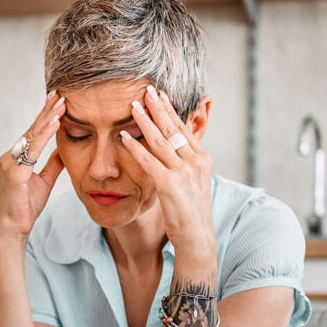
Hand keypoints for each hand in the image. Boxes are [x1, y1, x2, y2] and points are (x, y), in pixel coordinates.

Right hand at [0, 92, 67, 241]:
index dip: (46, 116)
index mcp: (16, 158)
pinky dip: (44, 135)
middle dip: (47, 110)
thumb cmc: (26, 206)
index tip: (59, 100)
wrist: (14, 228)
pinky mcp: (14, 173)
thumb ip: (52, 164)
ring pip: (32, 136)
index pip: (34, 133)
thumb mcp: (44, 181)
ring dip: (48, 118)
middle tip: (60, 92)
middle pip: (32, 129)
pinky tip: (56, 123)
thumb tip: (63, 149)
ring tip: (61, 103)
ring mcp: (10, 164)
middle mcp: (10, 156)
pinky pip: (32, 151)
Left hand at [118, 86, 215, 258]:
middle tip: (146, 90)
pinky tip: (123, 136)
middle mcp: (195, 162)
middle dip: (158, 107)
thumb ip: (184, 163)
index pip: (184, 128)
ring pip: (160, 140)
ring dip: (145, 121)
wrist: (196, 237)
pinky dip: (135, 146)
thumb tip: (173, 146)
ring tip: (132, 106)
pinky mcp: (169, 184)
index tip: (159, 95)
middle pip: (173, 128)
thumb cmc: (191, 211)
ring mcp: (183, 173)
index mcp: (202, 159)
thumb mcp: (193, 182)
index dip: (170, 110)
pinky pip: (148, 160)